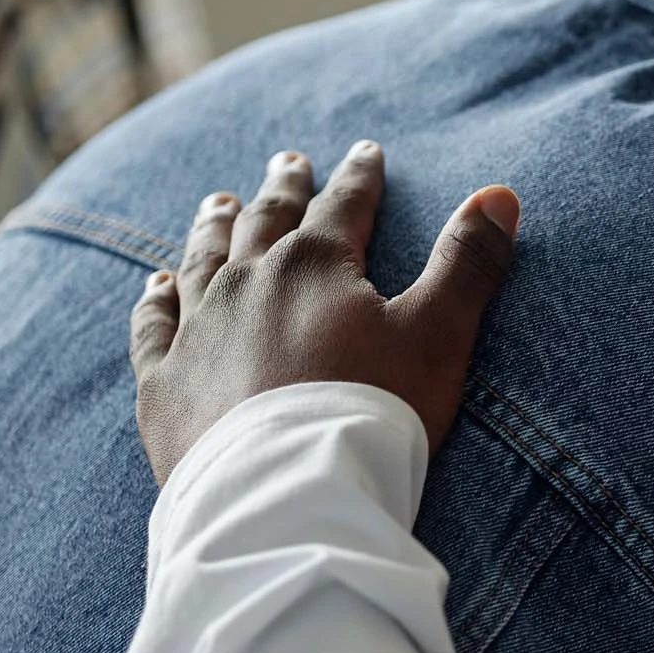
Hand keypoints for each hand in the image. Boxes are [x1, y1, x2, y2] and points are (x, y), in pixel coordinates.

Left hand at [129, 141, 520, 483]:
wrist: (286, 499)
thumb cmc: (372, 414)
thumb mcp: (438, 336)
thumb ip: (466, 264)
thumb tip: (499, 194)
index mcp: (314, 265)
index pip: (343, 205)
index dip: (360, 177)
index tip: (365, 152)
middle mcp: (247, 283)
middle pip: (266, 221)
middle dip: (283, 189)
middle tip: (287, 162)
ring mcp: (198, 332)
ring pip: (202, 261)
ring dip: (213, 229)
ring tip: (218, 203)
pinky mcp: (163, 385)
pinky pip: (154, 329)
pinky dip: (155, 302)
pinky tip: (155, 287)